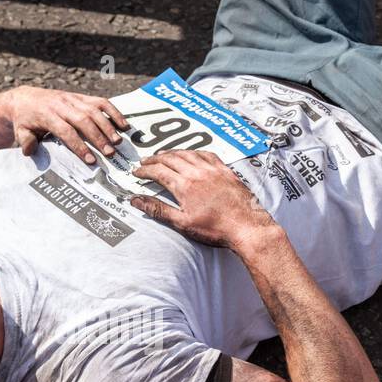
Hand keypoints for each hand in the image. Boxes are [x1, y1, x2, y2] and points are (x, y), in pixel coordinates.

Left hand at [7, 86, 127, 163]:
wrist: (26, 99)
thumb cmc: (25, 120)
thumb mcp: (20, 131)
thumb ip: (26, 141)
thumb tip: (30, 151)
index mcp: (47, 115)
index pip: (66, 131)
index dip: (79, 146)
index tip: (91, 160)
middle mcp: (62, 105)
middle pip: (84, 120)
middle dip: (98, 137)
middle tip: (110, 153)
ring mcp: (74, 99)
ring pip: (94, 110)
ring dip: (108, 126)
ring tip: (118, 142)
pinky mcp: (81, 97)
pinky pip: (100, 102)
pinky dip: (114, 112)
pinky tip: (124, 125)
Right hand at [130, 150, 274, 248]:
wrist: (246, 226)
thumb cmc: (214, 229)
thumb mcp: (182, 223)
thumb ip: (158, 209)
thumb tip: (135, 200)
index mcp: (184, 186)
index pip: (158, 171)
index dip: (145, 171)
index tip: (136, 173)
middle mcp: (197, 173)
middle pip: (170, 158)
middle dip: (154, 159)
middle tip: (145, 161)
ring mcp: (212, 169)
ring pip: (187, 153)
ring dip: (172, 152)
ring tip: (163, 155)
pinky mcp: (225, 170)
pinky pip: (206, 154)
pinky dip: (194, 151)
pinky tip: (191, 153)